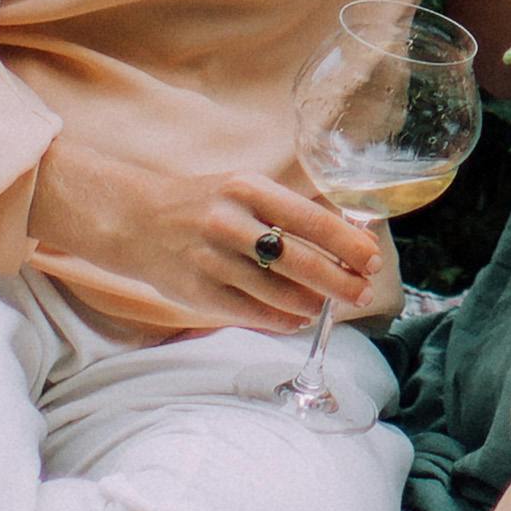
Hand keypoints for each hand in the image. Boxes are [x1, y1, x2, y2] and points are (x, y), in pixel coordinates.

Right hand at [196, 167, 388, 332]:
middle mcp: (230, 223)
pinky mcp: (198, 293)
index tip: (372, 260)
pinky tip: (296, 319)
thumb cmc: (206, 206)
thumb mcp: (247, 192)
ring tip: (324, 306)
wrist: (138, 221)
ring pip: (278, 292)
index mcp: (249, 190)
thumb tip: (353, 240)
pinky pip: (252, 313)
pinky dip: (282, 320)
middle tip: (362, 293)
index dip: (349, 245)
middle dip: (340, 281)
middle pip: (301, 260)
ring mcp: (212, 260)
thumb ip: (293, 213)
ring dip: (311, 304)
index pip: (312, 220)